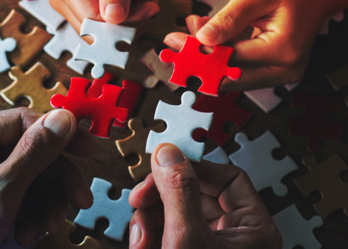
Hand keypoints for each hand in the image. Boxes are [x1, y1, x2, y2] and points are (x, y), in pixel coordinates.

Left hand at [0, 108, 92, 247]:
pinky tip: (31, 231)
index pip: (24, 121)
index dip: (59, 132)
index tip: (86, 147)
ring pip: (37, 174)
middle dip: (57, 180)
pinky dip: (37, 212)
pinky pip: (29, 192)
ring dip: (49, 201)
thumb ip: (35, 153)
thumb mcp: (0, 192)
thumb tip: (63, 119)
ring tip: (49, 224)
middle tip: (78, 197)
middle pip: (36, 150)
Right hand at [49, 0, 158, 31]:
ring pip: (102, 33)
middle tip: (150, 4)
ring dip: (129, 22)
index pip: (94, 20)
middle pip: (96, 31)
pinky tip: (136, 2)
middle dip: (128, 23)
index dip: (124, 22)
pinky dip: (125, 19)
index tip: (149, 8)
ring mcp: (69, 5)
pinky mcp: (80, 10)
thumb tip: (114, 18)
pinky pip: (105, 27)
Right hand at [129, 144, 280, 247]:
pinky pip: (168, 229)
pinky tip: (142, 244)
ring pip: (176, 210)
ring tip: (140, 239)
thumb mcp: (187, 240)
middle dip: (161, 198)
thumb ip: (179, 192)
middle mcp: (234, 235)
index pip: (228, 177)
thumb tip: (168, 152)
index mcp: (253, 229)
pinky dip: (149, 233)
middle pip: (195, 192)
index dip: (192, 168)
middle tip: (140, 199)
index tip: (163, 165)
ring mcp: (211, 245)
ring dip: (149, 219)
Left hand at [164, 0, 347, 90]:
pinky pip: (239, 70)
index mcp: (281, 51)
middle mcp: (283, 71)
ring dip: (207, 58)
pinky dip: (220, 56)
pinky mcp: (272, 72)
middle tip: (175, 42)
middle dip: (197, 60)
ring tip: (194, 31)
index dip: (196, 53)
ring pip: (230, 76)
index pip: (228, 60)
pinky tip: (209, 36)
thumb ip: (229, 18)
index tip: (172, 42)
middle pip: (227, 76)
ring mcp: (279, 74)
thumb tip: (201, 40)